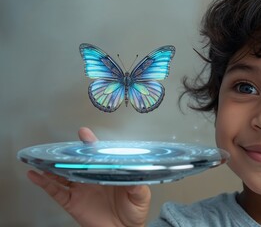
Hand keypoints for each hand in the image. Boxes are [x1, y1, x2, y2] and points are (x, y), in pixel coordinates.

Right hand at [27, 127, 150, 226]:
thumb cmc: (134, 212)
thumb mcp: (140, 194)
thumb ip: (136, 182)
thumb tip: (133, 170)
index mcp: (107, 173)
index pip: (97, 156)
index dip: (90, 145)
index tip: (84, 135)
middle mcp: (92, 179)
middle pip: (75, 163)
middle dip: (66, 154)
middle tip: (57, 146)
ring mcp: (81, 190)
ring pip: (61, 174)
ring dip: (50, 166)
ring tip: (40, 157)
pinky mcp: (72, 203)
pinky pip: (55, 192)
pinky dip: (43, 183)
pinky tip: (35, 175)